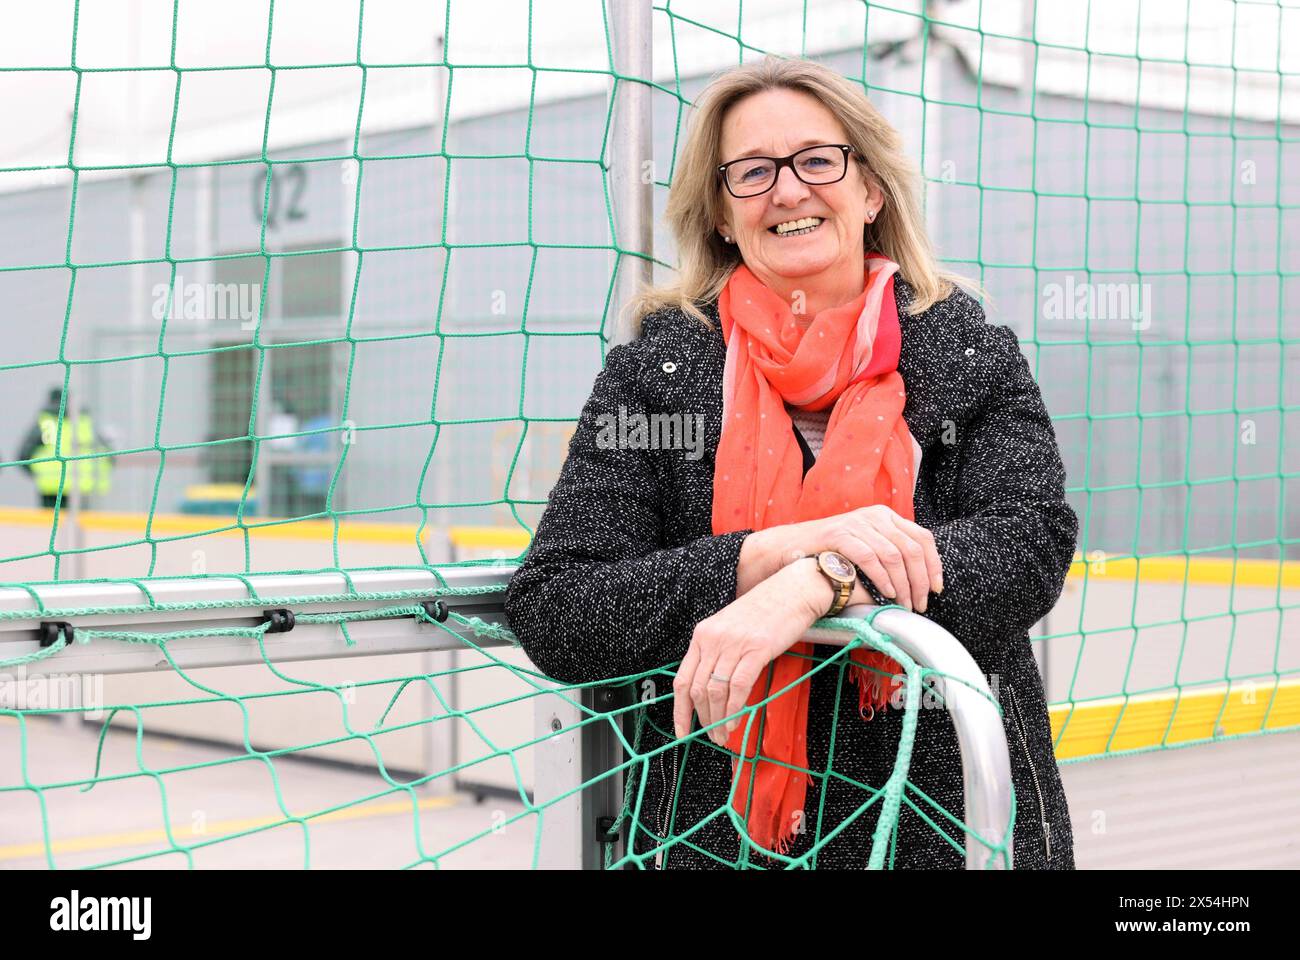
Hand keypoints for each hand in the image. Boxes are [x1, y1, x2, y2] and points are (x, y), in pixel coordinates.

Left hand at [673, 557, 830, 744]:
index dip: (680, 710)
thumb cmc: (766, 610)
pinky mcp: (756, 650)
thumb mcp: (731, 628)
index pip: (683, 679)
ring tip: (723, 735)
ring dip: (718, 719)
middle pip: (698, 690)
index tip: (682, 731)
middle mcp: (713, 639)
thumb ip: (718, 652)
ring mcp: (734, 644)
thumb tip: (712, 691)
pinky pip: (738, 687)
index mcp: (702, 634)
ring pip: (716, 692)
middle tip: (712, 737)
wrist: (793, 590)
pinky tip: (735, 722)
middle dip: (703, 719)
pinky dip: (734, 710)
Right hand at [763, 505, 943, 612]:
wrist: (794, 546)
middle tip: (920, 604)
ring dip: (903, 585)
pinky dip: (882, 578)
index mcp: (886, 516)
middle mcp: (875, 516)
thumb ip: (890, 551)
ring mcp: (857, 524)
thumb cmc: (833, 552)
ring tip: (904, 604)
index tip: (936, 589)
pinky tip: (885, 594)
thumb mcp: (867, 544)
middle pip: (911, 549)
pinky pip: (870, 558)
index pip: (923, 538)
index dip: (934, 565)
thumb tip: (920, 578)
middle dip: (920, 581)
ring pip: (894, 555)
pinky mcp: (840, 535)